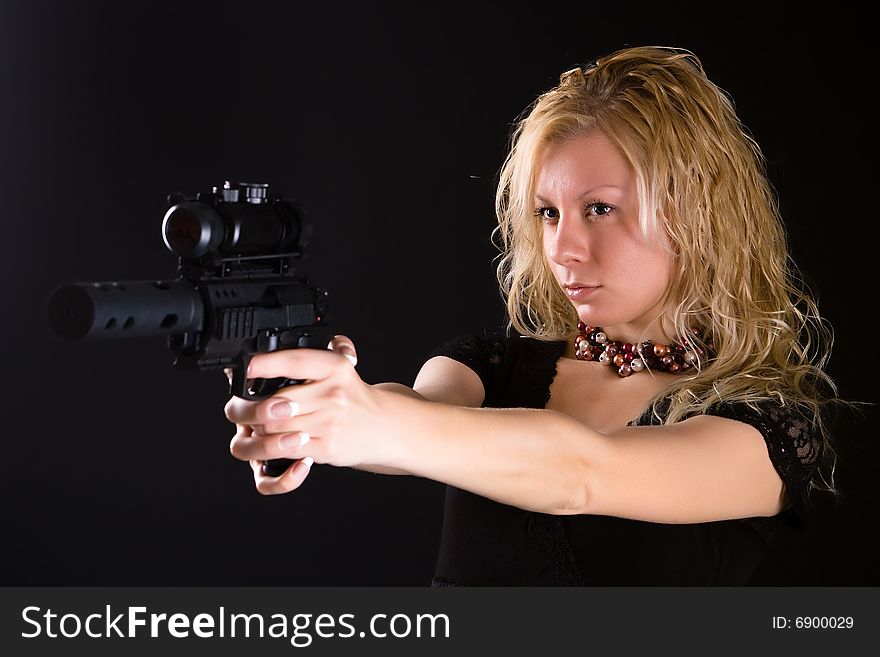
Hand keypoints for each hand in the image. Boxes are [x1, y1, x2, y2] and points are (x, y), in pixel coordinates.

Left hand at [225, 335, 390, 493]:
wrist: (381, 427)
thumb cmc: (352, 395)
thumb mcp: (342, 362)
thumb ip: (324, 343)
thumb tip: (288, 339)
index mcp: (335, 367)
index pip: (295, 362)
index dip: (265, 364)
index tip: (245, 366)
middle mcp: (333, 394)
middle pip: (274, 402)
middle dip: (249, 407)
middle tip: (240, 406)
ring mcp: (329, 423)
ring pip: (275, 428)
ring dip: (258, 428)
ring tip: (254, 423)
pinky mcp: (325, 447)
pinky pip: (286, 449)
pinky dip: (273, 446)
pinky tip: (272, 438)